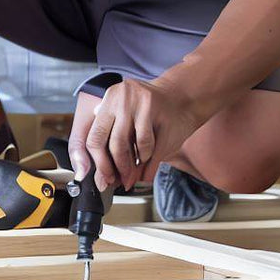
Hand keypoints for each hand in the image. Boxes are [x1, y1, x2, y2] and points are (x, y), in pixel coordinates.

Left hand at [68, 79, 204, 191]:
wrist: (186, 98)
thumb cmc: (156, 116)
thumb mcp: (130, 125)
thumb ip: (115, 145)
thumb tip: (104, 179)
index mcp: (108, 101)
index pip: (92, 136)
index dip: (97, 162)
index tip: (102, 179)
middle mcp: (119, 99)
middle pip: (105, 141)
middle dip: (111, 167)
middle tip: (120, 181)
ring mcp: (135, 102)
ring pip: (125, 145)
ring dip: (131, 165)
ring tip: (137, 170)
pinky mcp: (153, 108)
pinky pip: (145, 144)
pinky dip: (146, 160)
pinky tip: (148, 162)